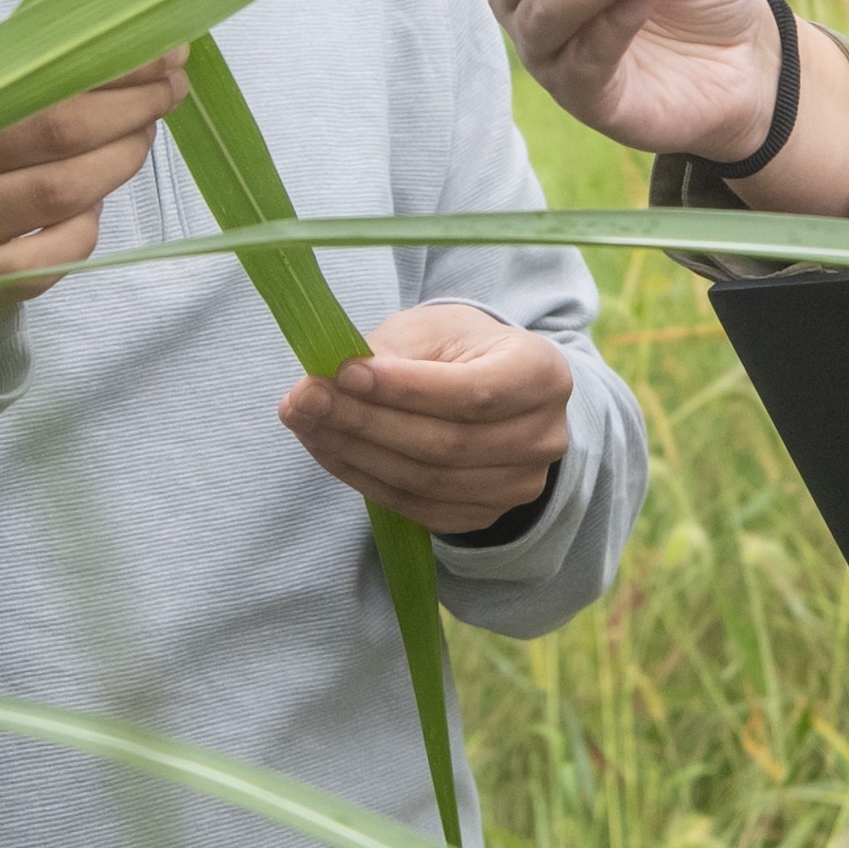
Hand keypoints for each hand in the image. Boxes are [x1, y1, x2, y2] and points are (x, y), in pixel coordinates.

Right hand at [0, 43, 185, 342]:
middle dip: (133, 106)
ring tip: (143, 134)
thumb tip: (127, 45)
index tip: (165, 51)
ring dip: (122, 158)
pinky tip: (93, 201)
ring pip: (61, 190)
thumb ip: (18, 66)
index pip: (32, 67)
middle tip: (170, 90)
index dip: (113, 61)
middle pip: (57, 129)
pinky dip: (89, 222)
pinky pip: (53, 253)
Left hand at [275, 300, 574, 534]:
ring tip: (305, 422)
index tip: (344, 373)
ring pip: (426, 481)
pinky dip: (365, 479)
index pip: (474, 393)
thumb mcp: (431, 332)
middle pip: (447, 443)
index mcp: (542, 375)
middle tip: (304, 399)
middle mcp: (543, 438)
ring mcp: (517, 485)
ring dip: (355, 453)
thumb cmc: (460, 351)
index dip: (407, 389)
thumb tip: (313, 388)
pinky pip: (416, 507)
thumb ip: (382, 356)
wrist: (493, 393)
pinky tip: (330, 449)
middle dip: (366, 422)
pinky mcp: (484, 515)